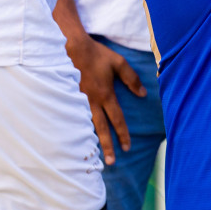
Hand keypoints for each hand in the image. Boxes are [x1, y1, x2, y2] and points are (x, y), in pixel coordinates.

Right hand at [66, 33, 145, 165]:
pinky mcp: (68, 97)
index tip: (127, 148)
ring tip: (93, 155)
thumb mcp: (118, 63)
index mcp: (105, 94)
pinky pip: (74, 116)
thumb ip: (132, 78)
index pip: (116, 119)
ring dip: (91, 140)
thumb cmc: (96, 54)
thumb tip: (143, 93)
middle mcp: (92, 101)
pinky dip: (76, 128)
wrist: (70, 47)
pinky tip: (75, 137)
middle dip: (107, 146)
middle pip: (101, 128)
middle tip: (111, 162)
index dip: (123, 134)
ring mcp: (78, 100)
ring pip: (86, 125)